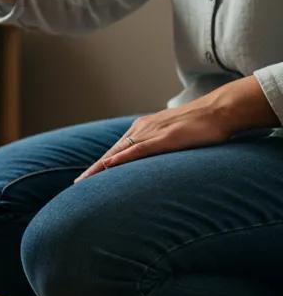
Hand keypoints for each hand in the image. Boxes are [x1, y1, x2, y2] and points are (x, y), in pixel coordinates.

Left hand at [73, 77, 275, 182]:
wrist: (218, 111)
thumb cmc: (200, 125)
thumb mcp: (174, 136)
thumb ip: (161, 147)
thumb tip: (155, 163)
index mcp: (143, 129)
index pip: (116, 151)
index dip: (100, 166)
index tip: (87, 179)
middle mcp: (141, 129)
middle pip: (112, 153)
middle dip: (94, 170)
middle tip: (77, 184)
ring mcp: (151, 133)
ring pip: (120, 152)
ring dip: (101, 167)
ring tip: (86, 181)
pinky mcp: (164, 138)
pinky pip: (138, 150)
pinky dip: (122, 158)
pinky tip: (109, 166)